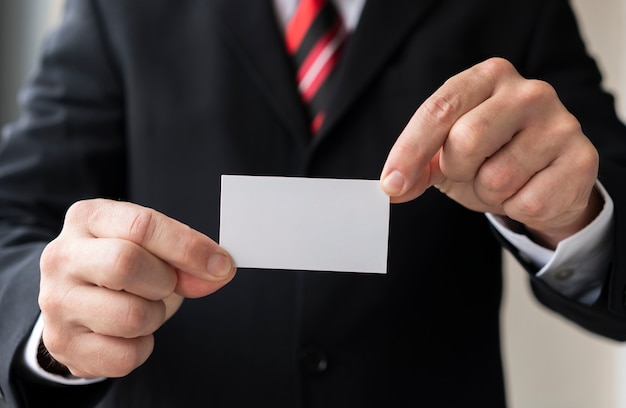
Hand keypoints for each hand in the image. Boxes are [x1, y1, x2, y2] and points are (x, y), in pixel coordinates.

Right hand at [38, 199, 235, 377]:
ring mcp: (56, 302)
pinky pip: (125, 356)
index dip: (188, 247)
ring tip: (143, 307)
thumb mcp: (154, 250)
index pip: (142, 226)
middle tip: (166, 285)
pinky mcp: (62, 344)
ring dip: (154, 316)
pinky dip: (142, 347)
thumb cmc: (123, 267)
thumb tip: (219, 272)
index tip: (221, 264)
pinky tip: (129, 333)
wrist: (79, 301)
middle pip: (126, 265)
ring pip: (130, 316)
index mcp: (87, 218)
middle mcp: (62, 256)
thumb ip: (188, 259)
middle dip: (164, 281)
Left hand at [380, 58, 600, 248]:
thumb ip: (417, 165)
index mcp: (488, 77)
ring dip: (488, 193)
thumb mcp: (447, 154)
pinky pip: (527, 202)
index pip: (439, 109)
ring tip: (502, 180)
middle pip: (466, 140)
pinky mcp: (582, 159)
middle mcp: (529, 91)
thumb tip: (392, 187)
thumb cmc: (490, 158)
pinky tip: (528, 191)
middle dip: (457, 171)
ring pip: (497, 177)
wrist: (546, 179)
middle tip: (468, 173)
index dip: (409, 150)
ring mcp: (561, 123)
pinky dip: (516, 208)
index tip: (391, 184)